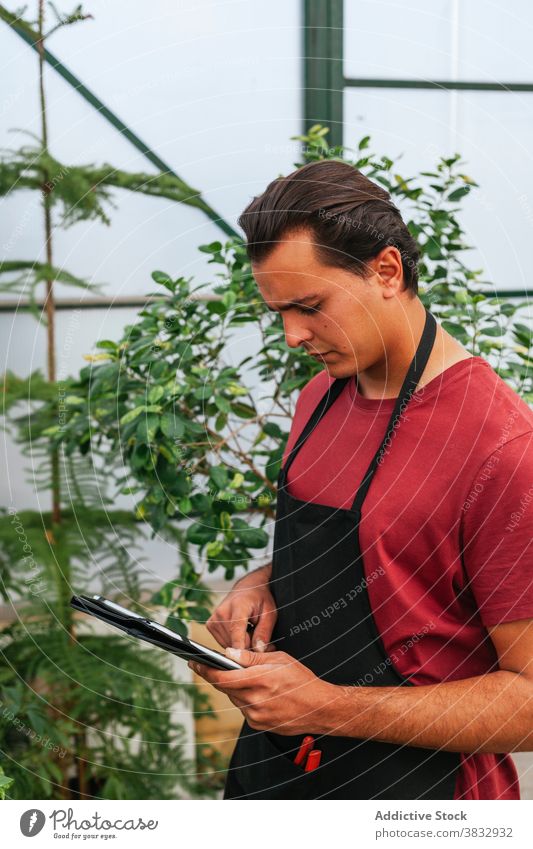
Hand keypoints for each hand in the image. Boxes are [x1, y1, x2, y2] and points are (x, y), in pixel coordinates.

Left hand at [189, 648, 333, 735]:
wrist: (320, 708)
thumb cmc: (302, 680)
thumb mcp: (279, 659)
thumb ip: (251, 657)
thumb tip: (229, 654)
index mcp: (259, 680)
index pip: (222, 677)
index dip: (205, 670)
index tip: (194, 663)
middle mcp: (255, 700)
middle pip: (225, 688)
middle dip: (222, 676)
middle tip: (222, 666)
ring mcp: (256, 716)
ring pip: (235, 698)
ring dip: (237, 689)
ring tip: (254, 680)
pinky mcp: (259, 725)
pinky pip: (244, 709)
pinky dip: (247, 699)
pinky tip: (261, 694)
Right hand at [206, 564, 276, 651]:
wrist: (248, 588)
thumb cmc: (260, 599)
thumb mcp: (270, 613)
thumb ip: (264, 632)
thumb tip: (258, 650)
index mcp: (238, 606)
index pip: (236, 630)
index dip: (240, 646)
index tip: (243, 660)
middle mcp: (221, 612)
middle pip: (234, 642)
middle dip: (249, 646)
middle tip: (262, 641)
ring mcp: (214, 619)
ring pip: (228, 645)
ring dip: (241, 645)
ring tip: (251, 633)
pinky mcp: (210, 625)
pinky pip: (223, 642)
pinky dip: (234, 642)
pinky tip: (242, 632)